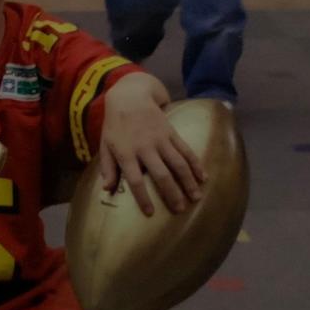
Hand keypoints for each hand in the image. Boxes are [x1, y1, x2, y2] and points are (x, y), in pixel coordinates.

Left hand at [100, 74, 205, 215]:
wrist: (130, 97)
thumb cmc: (115, 125)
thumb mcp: (105, 145)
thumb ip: (107, 168)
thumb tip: (107, 190)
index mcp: (126, 153)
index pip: (136, 180)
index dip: (143, 197)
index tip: (150, 213)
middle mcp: (145, 147)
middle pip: (161, 174)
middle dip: (171, 193)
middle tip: (180, 209)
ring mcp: (161, 139)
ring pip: (178, 163)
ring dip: (188, 181)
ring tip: (196, 198)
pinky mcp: (172, 132)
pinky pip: (186, 150)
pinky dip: (196, 164)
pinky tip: (203, 177)